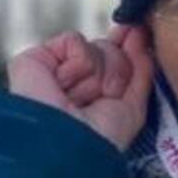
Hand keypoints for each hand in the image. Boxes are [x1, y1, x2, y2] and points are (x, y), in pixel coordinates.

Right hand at [7, 25, 153, 150]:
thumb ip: (141, 68)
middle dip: (116, 72)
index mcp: (98, 91)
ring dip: (98, 75)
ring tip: (80, 98)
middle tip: (102, 97)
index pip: (120, 57)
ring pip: (97, 46)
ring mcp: (57, 68)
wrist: (67, 146)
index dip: (130, 51)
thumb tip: (139, 32)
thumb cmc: (100, 139)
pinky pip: (74, 41)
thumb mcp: (132, 106)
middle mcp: (78, 79)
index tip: (137, 40)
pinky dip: (78, 65)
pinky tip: (64, 86)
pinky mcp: (37, 58)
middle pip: (112, 49)